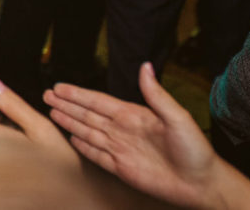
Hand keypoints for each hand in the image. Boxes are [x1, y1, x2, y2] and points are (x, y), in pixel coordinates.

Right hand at [45, 62, 249, 208]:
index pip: (97, 101)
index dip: (77, 94)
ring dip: (69, 122)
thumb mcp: (177, 118)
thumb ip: (156, 94)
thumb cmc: (195, 150)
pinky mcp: (121, 168)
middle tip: (47, 95)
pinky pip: (96, 154)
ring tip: (51, 112)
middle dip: (66, 105)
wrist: (202, 184)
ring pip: (87, 132)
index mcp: (133, 115)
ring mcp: (120, 149)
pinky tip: (72, 138)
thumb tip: (145, 65)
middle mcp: (123, 130)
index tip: (59, 87)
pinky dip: (82, 147)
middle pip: (87, 114)